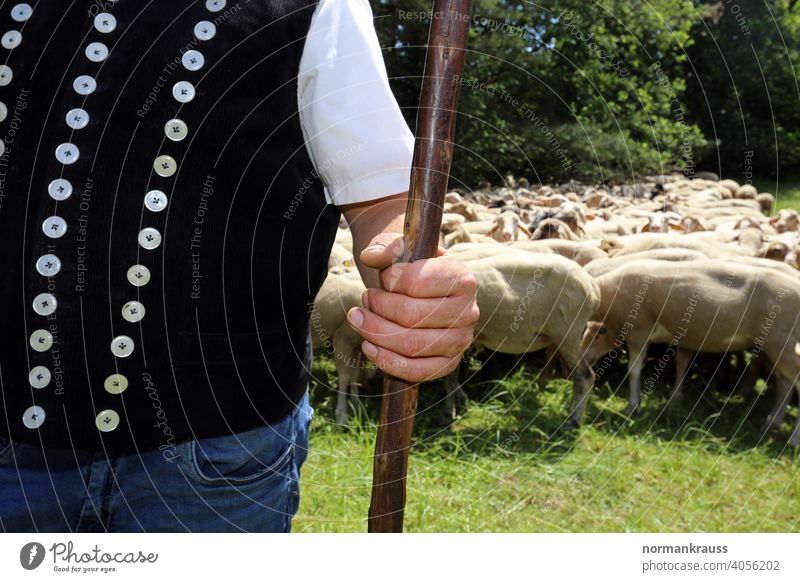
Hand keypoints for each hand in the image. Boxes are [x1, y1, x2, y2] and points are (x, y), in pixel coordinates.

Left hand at [346, 233, 478, 382]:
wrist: (426, 292)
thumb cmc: (413, 268)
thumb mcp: (403, 248)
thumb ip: (386, 246)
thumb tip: (370, 257)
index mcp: (462, 279)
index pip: (417, 284)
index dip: (389, 280)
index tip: (382, 276)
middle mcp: (468, 312)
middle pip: (411, 317)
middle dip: (377, 308)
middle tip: (364, 298)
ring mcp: (460, 341)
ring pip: (410, 345)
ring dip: (375, 333)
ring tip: (358, 319)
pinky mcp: (448, 363)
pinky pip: (416, 371)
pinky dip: (387, 361)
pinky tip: (369, 347)